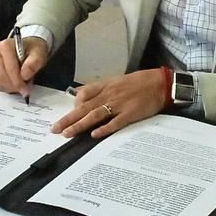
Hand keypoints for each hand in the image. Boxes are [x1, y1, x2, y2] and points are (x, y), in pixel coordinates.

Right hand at [0, 35, 47, 98]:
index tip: (26, 89)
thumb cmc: (32, 50)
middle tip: (25, 88)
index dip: (18, 81)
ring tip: (21, 84)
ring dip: (10, 88)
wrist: (29, 49)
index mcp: (5, 45)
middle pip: (1, 76)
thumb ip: (34, 63)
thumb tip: (25, 75)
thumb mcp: (39, 54)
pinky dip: (7, 88)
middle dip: (14, 86)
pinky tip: (15, 83)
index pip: (9, 68)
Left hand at [51, 69, 167, 138]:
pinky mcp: (131, 113)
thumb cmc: (140, 82)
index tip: (68, 114)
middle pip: (85, 107)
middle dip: (68, 119)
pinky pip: (115, 122)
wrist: (161, 83)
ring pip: (95, 115)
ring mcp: (120, 104)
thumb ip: (104, 89)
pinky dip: (104, 129)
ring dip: (80, 125)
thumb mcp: (119, 81)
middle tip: (55, 129)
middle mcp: (110, 94)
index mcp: (107, 85)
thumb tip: (87, 98)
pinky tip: (94, 135)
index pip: (84, 94)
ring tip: (68, 133)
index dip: (74, 105)